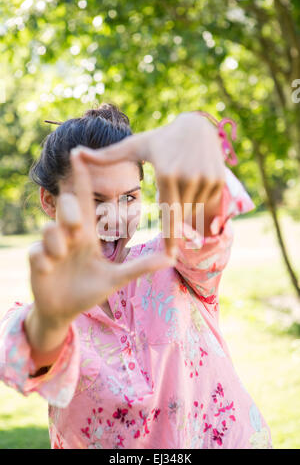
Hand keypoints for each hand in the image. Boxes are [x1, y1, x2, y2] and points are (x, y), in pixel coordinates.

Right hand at [29, 152, 174, 329]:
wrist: (65, 311)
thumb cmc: (89, 291)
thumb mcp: (116, 278)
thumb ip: (141, 266)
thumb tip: (172, 258)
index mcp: (86, 235)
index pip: (84, 200)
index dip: (81, 177)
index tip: (78, 152)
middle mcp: (68, 236)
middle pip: (66, 206)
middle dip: (70, 211)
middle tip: (77, 227)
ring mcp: (50, 247)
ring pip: (49, 229)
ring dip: (57, 243)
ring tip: (63, 257)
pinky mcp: (37, 262)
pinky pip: (36, 252)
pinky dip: (43, 259)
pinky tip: (49, 269)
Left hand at [75, 112, 225, 253]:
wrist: (196, 126)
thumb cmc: (160, 140)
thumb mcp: (135, 147)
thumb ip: (106, 156)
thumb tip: (75, 153)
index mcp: (166, 173)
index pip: (167, 213)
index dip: (169, 237)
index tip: (169, 256)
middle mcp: (188, 177)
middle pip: (182, 213)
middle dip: (177, 216)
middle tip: (175, 210)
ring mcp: (206, 178)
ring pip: (195, 208)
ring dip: (189, 205)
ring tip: (184, 184)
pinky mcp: (219, 179)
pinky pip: (209, 201)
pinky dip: (202, 200)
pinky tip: (196, 182)